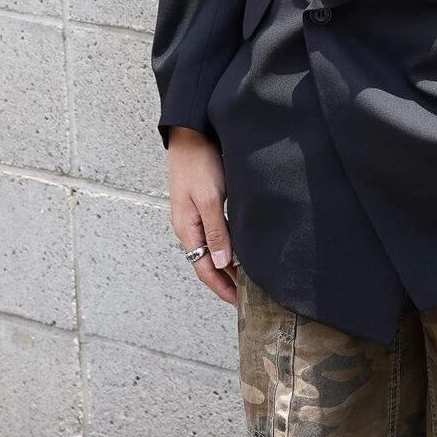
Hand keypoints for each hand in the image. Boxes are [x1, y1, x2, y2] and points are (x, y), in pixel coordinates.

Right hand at [167, 127, 236, 302]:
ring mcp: (195, 215)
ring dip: (228, 265)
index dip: (222, 288)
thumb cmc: (199, 163)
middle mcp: (189, 226)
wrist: (191, 132)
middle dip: (226, 281)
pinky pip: (215, 233)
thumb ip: (216, 231)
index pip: (204, 269)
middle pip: (208, 263)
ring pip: (212, 248)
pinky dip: (228, 246)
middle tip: (249, 296)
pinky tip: (241, 247)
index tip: (241, 304)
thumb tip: (223, 265)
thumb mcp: (209, 198)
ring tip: (249, 277)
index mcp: (187, 229)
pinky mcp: (203, 203)